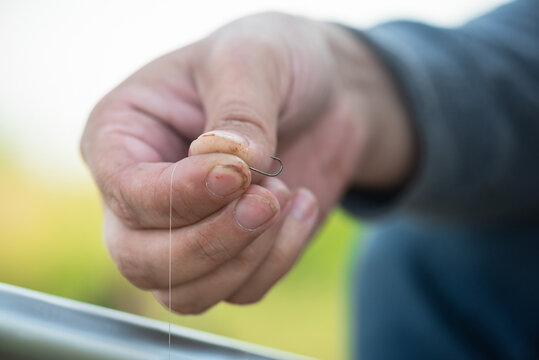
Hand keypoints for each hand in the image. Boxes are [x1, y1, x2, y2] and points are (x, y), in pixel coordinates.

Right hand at [81, 12, 413, 313]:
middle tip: (270, 197)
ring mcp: (182, 230)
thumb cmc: (274, 63)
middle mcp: (141, 193)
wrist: (323, 94)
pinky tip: (302, 204)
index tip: (240, 174)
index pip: (126, 192)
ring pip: (188, 291)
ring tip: (285, 192)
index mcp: (121, 136)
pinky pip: (241, 290)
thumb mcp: (252, 60)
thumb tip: (228, 165)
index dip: (182, 196)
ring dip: (248, 255)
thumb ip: (239, 112)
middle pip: (142, 260)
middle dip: (213, 241)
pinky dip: (279, 258)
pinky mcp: (229, 254)